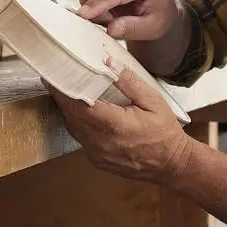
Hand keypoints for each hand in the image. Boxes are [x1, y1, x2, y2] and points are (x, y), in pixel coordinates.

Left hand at [45, 55, 194, 183]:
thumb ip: (129, 81)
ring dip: (68, 111)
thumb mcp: (153, 100)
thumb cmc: (164, 131)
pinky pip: (80, 139)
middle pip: (71, 116)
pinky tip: (81, 112)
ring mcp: (97, 154)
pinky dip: (78, 124)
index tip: (55, 75)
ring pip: (73, 128)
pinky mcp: (97, 160)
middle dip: (61, 97)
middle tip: (55, 78)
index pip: (80, 105)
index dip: (64, 90)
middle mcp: (102, 142)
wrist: (172, 164)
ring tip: (65, 91)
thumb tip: (108, 62)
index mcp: (115, 125)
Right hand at [76, 0, 178, 40]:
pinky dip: (91, 2)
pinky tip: (107, 8)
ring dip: (94, 7)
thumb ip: (133, 28)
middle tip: (111, 23)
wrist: (161, 2)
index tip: (83, 15)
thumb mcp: (153, 27)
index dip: (98, 4)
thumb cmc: (159, 14)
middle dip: (97, 11)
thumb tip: (112, 29)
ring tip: (112, 16)